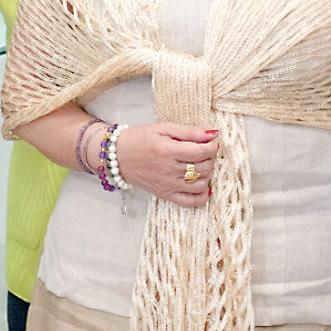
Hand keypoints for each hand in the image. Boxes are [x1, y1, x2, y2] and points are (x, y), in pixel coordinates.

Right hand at [102, 123, 218, 207]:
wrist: (117, 156)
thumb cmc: (139, 139)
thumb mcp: (162, 128)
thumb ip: (189, 131)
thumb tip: (212, 134)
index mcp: (168, 150)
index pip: (201, 152)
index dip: (212, 146)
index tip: (211, 142)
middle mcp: (169, 170)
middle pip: (203, 167)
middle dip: (210, 158)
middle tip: (205, 151)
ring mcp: (167, 185)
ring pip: (200, 184)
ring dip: (207, 174)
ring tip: (201, 164)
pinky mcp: (165, 195)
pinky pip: (190, 202)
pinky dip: (202, 196)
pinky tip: (203, 186)